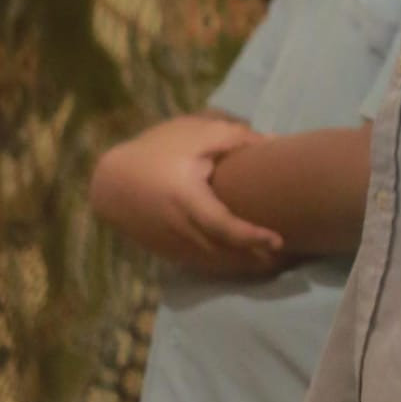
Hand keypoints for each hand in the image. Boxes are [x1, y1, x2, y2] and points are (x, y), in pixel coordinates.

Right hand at [90, 115, 282, 277]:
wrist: (109, 179)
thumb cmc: (157, 150)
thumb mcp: (194, 134)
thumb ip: (236, 138)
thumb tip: (275, 142)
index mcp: (187, 200)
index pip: (224, 226)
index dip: (252, 236)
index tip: (279, 239)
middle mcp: (179, 229)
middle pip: (223, 252)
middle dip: (257, 259)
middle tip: (290, 257)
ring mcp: (171, 244)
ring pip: (214, 264)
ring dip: (244, 267)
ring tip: (277, 264)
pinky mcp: (167, 251)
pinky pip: (201, 264)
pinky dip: (225, 267)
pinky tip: (248, 265)